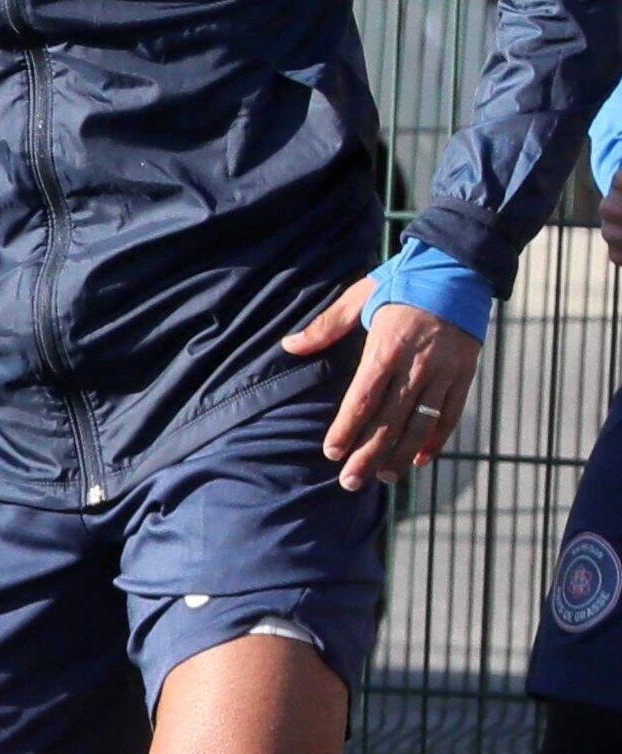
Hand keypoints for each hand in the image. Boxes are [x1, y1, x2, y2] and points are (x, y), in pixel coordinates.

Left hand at [289, 273, 481, 488]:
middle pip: (390, 420)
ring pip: (421, 424)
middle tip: (350, 482)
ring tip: (382, 477)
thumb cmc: (401, 284)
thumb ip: (326, 326)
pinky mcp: (464, 375)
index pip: (363, 399)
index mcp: (386, 349)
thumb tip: (290, 345)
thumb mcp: (359, 297)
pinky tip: (419, 460)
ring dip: (400, 454)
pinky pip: (450, 415)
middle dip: (368, 454)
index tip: (332, 453)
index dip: (348, 428)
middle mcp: (416, 366)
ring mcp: (444, 373)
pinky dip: (436, 440)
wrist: (458, 271)